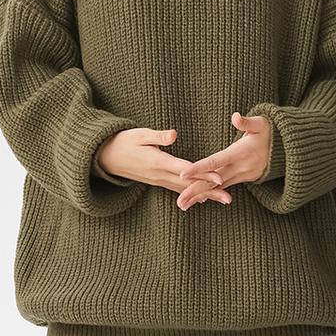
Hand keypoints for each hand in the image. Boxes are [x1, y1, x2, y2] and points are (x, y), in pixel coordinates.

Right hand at [96, 127, 226, 198]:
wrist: (106, 157)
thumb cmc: (123, 141)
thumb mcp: (139, 134)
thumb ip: (158, 136)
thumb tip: (174, 134)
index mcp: (158, 162)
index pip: (186, 170)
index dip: (203, 174)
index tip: (220, 178)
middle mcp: (160, 175)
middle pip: (190, 185)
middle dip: (211, 191)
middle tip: (229, 198)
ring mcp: (159, 180)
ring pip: (186, 190)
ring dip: (205, 196)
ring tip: (223, 200)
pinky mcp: (158, 181)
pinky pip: (178, 190)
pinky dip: (192, 194)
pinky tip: (204, 199)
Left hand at [176, 113, 272, 210]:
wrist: (289, 150)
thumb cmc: (271, 132)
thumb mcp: (261, 123)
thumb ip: (247, 122)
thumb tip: (235, 117)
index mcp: (240, 153)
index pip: (216, 162)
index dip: (200, 168)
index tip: (183, 174)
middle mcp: (240, 167)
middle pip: (213, 181)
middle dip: (195, 191)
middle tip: (179, 202)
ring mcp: (242, 175)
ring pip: (217, 188)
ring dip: (200, 196)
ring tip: (183, 205)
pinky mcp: (243, 178)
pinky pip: (223, 188)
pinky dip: (210, 194)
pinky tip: (197, 201)